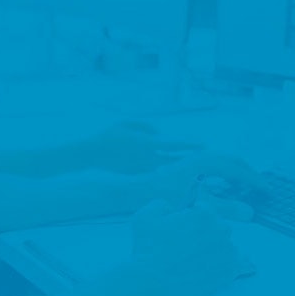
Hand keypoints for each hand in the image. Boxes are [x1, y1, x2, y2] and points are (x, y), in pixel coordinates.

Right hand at [78, 122, 201, 174]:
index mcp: (146, 143)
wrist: (90, 154)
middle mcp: (147, 158)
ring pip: (163, 164)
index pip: (174, 144)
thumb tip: (160, 133)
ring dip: (174, 161)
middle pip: (174, 158)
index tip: (203, 144)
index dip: (190, 144)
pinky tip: (154, 161)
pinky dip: (155, 164)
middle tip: (202, 152)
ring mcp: (142, 168)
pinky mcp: (136, 174)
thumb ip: (147, 126)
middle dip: (188, 155)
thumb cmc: (108, 134)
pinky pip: (151, 167)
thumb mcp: (127, 122)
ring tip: (186, 158)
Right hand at [129, 201, 239, 295]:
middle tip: (190, 244)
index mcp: (204, 214)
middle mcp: (220, 230)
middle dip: (207, 231)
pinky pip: (237, 264)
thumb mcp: (145, 215)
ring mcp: (227, 252)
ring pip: (227, 245)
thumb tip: (173, 208)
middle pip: (219, 226)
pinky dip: (229, 264)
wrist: (153, 282)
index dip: (193, 216)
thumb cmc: (147, 248)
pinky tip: (220, 266)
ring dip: (217, 248)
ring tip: (199, 258)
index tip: (184, 227)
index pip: (205, 209)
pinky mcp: (229, 272)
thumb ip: (162, 204)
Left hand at [149, 153, 263, 221]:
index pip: (238, 168)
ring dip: (237, 174)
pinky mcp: (189, 166)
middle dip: (248, 173)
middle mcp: (201, 156)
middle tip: (260, 187)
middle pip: (233, 161)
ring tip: (246, 189)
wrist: (139, 192)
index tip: (267, 190)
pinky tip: (226, 189)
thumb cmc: (167, 197)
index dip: (254, 180)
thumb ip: (225, 209)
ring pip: (223, 163)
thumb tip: (250, 213)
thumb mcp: (199, 205)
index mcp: (206, 162)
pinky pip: (214, 167)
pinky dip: (225, 176)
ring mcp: (194, 159)